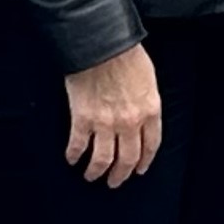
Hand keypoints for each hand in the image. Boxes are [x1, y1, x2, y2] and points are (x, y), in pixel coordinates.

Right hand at [65, 44, 162, 186]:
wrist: (102, 42)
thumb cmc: (125, 53)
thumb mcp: (148, 77)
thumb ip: (146, 100)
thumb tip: (141, 113)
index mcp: (150, 110)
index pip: (151, 145)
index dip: (144, 161)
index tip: (139, 170)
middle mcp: (130, 122)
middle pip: (128, 158)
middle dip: (121, 174)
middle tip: (115, 181)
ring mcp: (106, 123)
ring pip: (103, 159)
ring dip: (96, 172)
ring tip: (92, 176)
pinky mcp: (83, 119)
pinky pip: (78, 145)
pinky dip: (74, 155)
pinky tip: (72, 159)